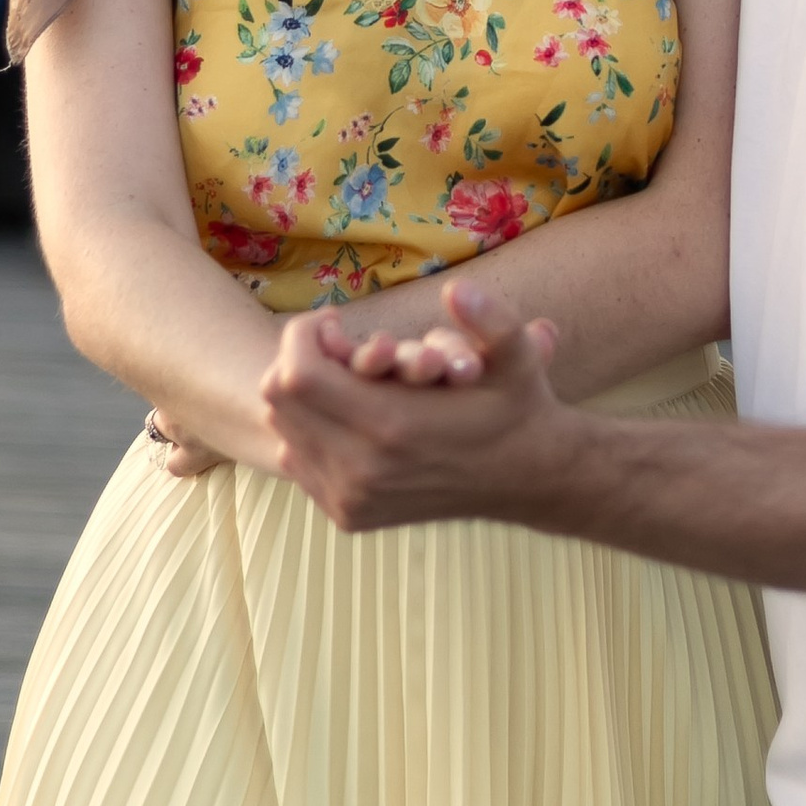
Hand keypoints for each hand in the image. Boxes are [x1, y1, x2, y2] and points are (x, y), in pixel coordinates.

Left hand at [258, 273, 569, 533]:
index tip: (334, 321)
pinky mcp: (348, 515)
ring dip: (303, 397)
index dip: (302, 337)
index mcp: (392, 427)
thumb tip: (455, 289)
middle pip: (279, 403)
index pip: (297, 376)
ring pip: (283, 433)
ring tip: (343, 377)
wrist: (526, 479)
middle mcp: (361, 470)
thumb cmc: (517, 407)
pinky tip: (347, 415)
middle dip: (297, 360)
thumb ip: (490, 319)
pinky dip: (310, 432)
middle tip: (335, 344)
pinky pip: (297, 462)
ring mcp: (350, 498)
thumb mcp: (519, 356)